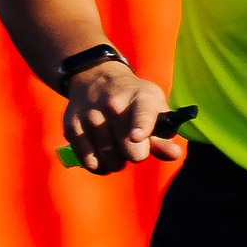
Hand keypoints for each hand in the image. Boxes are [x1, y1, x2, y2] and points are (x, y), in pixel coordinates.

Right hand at [61, 62, 183, 174]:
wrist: (96, 80)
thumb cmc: (135, 100)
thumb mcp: (155, 108)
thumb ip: (164, 134)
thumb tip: (175, 154)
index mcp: (141, 99)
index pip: (142, 114)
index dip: (141, 126)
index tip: (136, 136)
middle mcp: (113, 106)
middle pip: (129, 149)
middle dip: (136, 154)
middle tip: (135, 144)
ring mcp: (90, 117)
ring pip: (110, 159)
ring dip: (118, 161)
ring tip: (118, 146)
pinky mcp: (72, 128)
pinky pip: (90, 162)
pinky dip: (100, 166)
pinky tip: (103, 155)